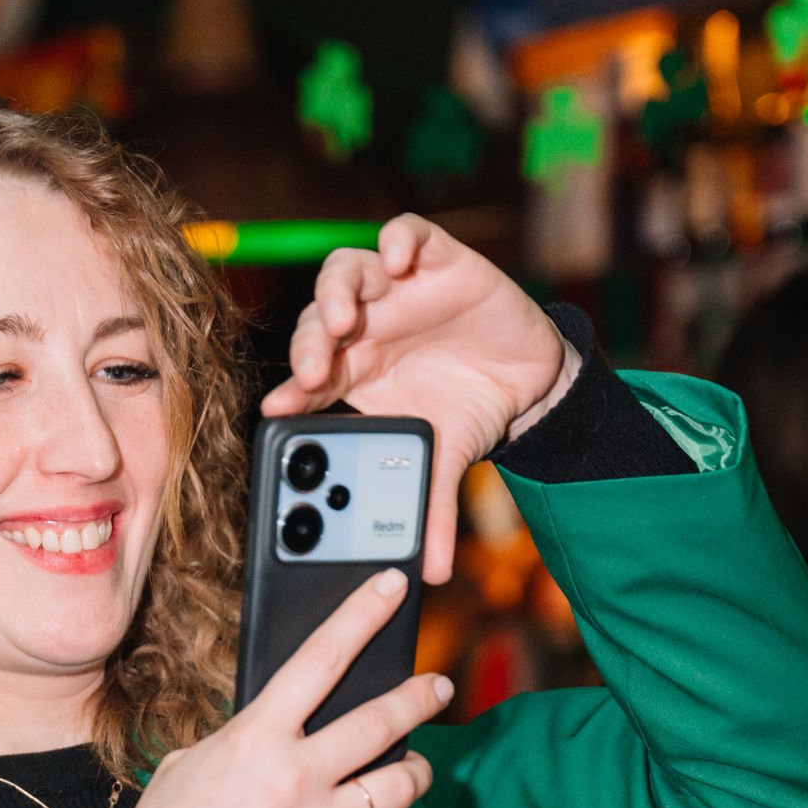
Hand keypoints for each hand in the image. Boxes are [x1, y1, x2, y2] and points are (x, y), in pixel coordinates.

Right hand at [120, 571, 450, 807]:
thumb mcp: (189, 767)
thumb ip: (240, 743)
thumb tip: (273, 732)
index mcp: (256, 738)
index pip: (320, 659)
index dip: (361, 615)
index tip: (391, 588)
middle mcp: (297, 775)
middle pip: (382, 720)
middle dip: (419, 695)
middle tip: (437, 686)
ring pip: (401, 784)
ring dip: (416, 773)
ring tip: (414, 770)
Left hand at [259, 213, 579, 583]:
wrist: (527, 377)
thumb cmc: (468, 409)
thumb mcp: (446, 461)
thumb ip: (430, 508)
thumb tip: (432, 573)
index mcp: (352, 373)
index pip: (307, 377)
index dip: (290, 389)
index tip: (279, 408)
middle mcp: (364, 327)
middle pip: (318, 322)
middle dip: (311, 342)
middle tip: (316, 367)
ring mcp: (395, 290)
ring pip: (345, 272)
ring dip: (339, 291)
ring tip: (347, 316)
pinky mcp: (435, 259)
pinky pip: (405, 234)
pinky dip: (396, 240)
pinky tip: (397, 261)